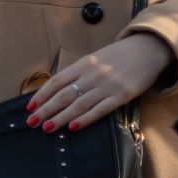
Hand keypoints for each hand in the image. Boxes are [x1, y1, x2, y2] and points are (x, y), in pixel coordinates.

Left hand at [24, 36, 173, 133]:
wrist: (147, 49)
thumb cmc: (119, 56)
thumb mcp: (96, 59)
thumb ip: (79, 73)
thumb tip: (57, 90)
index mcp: (85, 63)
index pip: (57, 80)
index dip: (42, 94)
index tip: (30, 106)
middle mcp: (93, 74)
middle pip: (64, 94)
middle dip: (46, 109)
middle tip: (32, 122)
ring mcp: (107, 85)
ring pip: (78, 104)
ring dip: (61, 118)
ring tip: (47, 128)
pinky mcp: (121, 96)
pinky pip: (99, 110)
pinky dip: (85, 119)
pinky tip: (73, 127)